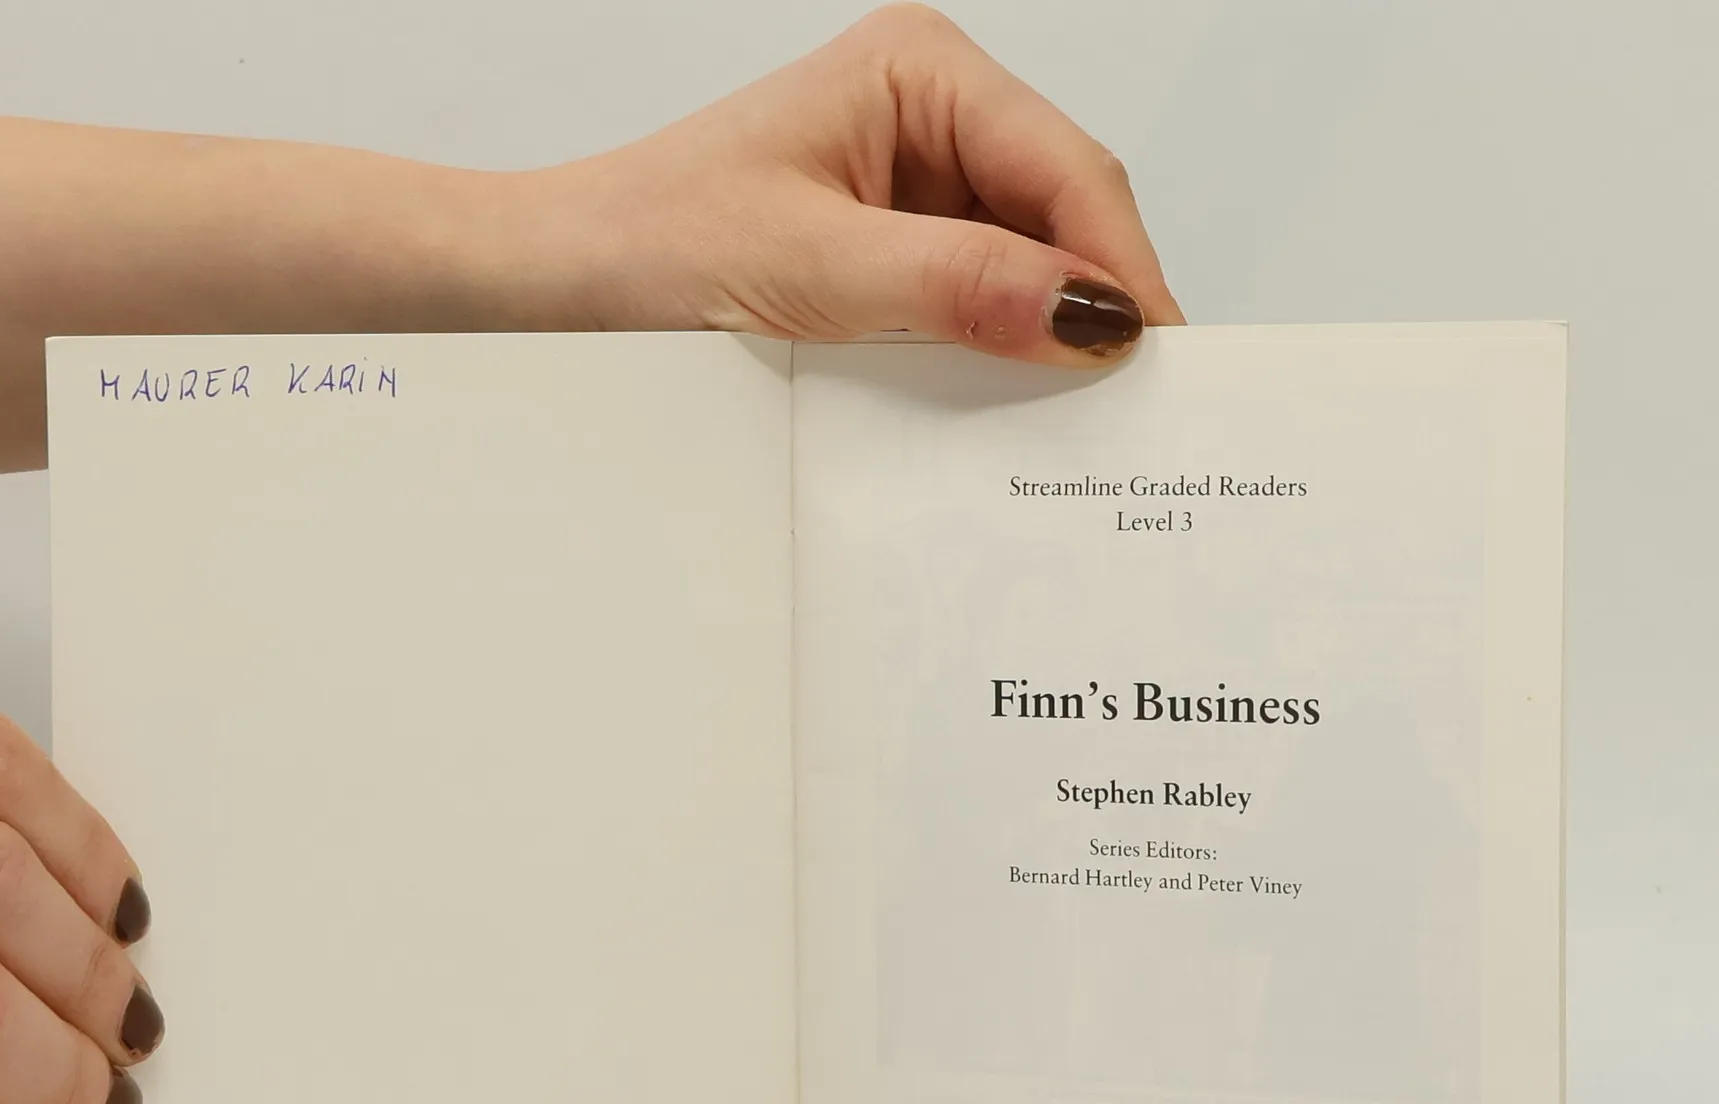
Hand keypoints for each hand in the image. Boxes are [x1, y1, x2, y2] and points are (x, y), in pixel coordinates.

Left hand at [529, 5, 1183, 363]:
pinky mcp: (900, 250)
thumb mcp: (817, 272)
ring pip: (1031, 264)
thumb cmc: (654, 243)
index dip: (1118, 266)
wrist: (565, 286)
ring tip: (1068, 417)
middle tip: (1127, 406)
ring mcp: (919, 184)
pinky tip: (1002, 400)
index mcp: (920, 71)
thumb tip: (1088, 314)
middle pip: (1064, 213)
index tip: (1152, 357)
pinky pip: (981, 300)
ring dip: (1045, 335)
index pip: (1064, 168)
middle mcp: (932, 115)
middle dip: (1092, 303)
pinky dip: (997, 352)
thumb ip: (959, 289)